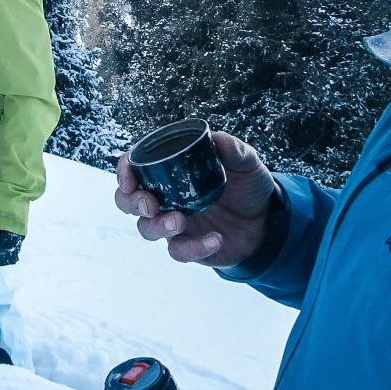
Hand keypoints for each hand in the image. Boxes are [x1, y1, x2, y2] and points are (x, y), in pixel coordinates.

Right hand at [115, 131, 276, 267]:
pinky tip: (215, 239)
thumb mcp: (246, 163)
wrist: (266, 221)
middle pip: (128, 201)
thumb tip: (217, 139)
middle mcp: (165, 197)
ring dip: (157, 226)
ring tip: (179, 221)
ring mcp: (174, 223)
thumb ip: (233, 150)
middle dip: (131, 203)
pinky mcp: (188, 246)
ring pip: (147, 229)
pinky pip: (179, 251)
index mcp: (170, 171)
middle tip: (150, 205)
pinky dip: (194, 247)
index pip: (134, 167)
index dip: (124, 172)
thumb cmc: (247, 186)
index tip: (129, 180)